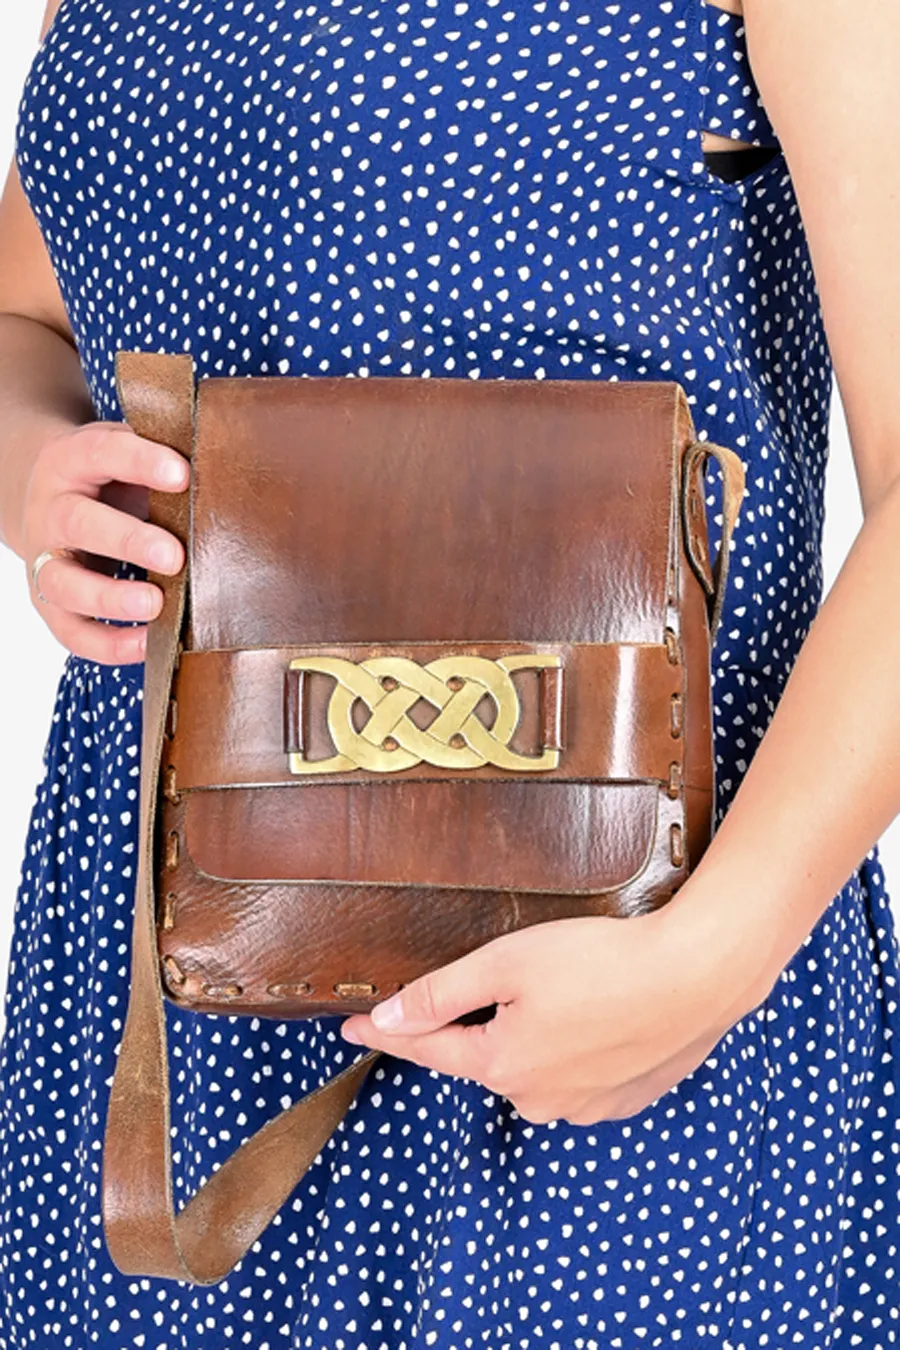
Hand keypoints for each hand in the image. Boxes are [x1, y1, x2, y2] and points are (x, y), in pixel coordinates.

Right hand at [19, 419, 188, 664]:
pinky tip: (147, 644)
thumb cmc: (107, 480)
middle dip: (128, 542)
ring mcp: (45, 561)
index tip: (183, 475)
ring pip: (65, 584)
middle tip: (174, 557)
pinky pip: (72, 632)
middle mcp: (52, 512)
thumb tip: (225, 478)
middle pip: (79, 524)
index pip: (102, 453)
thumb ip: (162, 463)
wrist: (51, 502)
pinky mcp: (50, 605)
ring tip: (155, 605)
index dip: (140, 462)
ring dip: (111, 599)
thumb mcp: (125, 457)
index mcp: (71, 462)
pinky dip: (108, 645)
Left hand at [340, 882, 772, 1125]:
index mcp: (502, 1066)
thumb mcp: (507, 962)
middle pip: (487, 1054)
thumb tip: (390, 1017)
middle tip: (518, 972)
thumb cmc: (603, 961)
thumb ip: (442, 992)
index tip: (350, 1026)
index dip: (387, 1030)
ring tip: (573, 985)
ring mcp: (585, 1105)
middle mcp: (538, 1099)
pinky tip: (600, 1008)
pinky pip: (580, 1071)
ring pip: (536, 1063)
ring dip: (537, 1031)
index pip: (427, 1048)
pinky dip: (578, 1043)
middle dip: (485, 1019)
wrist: (699, 975)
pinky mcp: (625, 1097)